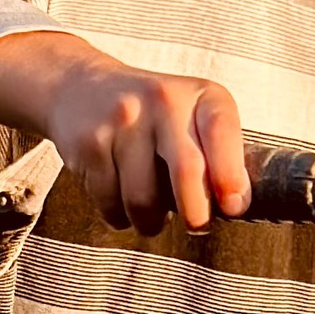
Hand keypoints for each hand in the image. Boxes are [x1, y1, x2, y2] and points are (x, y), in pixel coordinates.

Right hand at [0, 30, 250, 233]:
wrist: (79, 87)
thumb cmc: (153, 116)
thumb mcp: (192, 115)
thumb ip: (217, 152)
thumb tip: (235, 205)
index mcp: (201, 95)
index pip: (223, 132)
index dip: (231, 175)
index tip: (233, 206)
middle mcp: (163, 99)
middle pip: (186, 169)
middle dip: (195, 212)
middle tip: (196, 226)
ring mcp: (122, 119)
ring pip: (143, 198)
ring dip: (150, 222)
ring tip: (151, 217)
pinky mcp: (90, 142)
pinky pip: (110, 201)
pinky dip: (118, 215)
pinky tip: (121, 203)